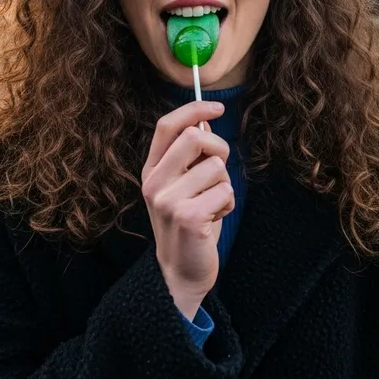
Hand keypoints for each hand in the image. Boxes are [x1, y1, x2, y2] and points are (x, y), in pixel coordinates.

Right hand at [141, 101, 234, 320]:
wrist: (180, 271)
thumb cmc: (189, 222)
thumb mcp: (184, 185)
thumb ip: (191, 155)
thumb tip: (206, 121)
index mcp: (151, 169)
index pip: (168, 125)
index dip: (194, 109)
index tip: (218, 107)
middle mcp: (153, 182)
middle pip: (195, 137)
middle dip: (219, 148)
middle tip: (218, 172)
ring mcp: (167, 199)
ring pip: (216, 167)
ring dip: (225, 185)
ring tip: (212, 204)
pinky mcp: (187, 216)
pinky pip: (225, 191)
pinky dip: (227, 204)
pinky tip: (213, 218)